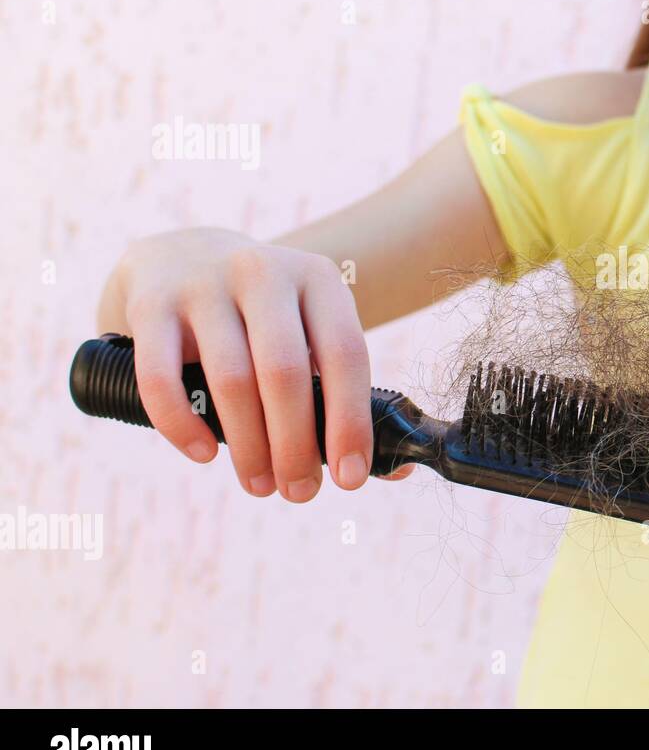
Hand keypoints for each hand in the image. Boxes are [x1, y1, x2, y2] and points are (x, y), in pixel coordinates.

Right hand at [97, 227, 413, 501]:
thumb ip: (342, 393)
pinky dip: (182, 424)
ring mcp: (203, 283)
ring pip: (230, 379)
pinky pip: (161, 377)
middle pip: (285, 372)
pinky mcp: (151, 304)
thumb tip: (396, 469)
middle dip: (296, 445)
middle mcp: (263, 271)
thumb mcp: (310, 330)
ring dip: (248, 446)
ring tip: (261, 484)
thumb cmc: (264, 318)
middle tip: (300, 492)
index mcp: (318, 279)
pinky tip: (204, 454)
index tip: (350, 477)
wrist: (181, 257)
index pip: (345, 354)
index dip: (349, 422)